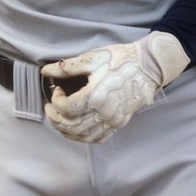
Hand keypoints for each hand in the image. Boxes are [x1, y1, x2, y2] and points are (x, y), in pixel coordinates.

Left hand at [40, 31, 188, 143]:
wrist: (149, 66)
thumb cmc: (121, 59)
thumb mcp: (93, 58)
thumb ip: (68, 67)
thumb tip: (46, 71)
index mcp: (97, 96)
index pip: (67, 109)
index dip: (56, 101)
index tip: (57, 90)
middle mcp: (106, 113)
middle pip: (72, 126)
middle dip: (55, 119)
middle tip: (50, 108)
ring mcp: (114, 121)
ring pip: (84, 136)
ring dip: (66, 130)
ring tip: (59, 119)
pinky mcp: (120, 123)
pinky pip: (98, 138)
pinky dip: (83, 137)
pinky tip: (76, 128)